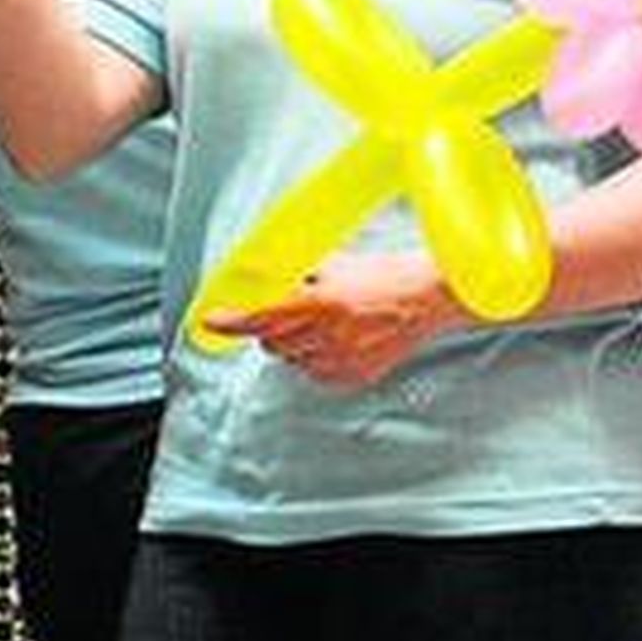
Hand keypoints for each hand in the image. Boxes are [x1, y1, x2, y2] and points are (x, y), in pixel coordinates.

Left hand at [201, 250, 459, 386]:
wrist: (429, 298)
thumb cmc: (388, 275)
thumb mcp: (336, 263)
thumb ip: (297, 273)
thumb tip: (263, 275)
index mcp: (322, 303)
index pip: (262, 316)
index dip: (232, 320)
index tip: (211, 320)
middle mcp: (329, 335)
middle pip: (272, 341)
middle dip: (269, 327)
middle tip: (287, 310)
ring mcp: (342, 360)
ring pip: (291, 358)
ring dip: (293, 342)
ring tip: (321, 321)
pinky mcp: (354, 376)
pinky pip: (315, 371)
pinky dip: (315, 356)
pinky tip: (336, 338)